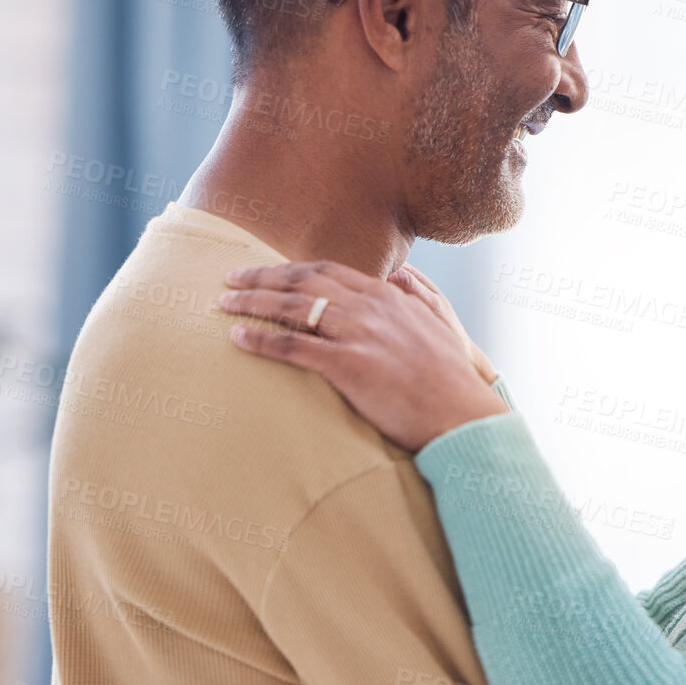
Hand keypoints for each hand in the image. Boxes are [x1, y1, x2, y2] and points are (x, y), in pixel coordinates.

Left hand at [220, 261, 508, 451]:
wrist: (462, 414)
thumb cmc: (451, 378)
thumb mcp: (439, 323)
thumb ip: (417, 295)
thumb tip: (399, 276)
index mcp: (388, 296)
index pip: (328, 271)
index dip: (291, 270)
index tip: (265, 272)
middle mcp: (370, 307)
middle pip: (302, 282)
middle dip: (261, 278)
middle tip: (229, 279)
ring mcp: (358, 335)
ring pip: (292, 308)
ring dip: (252, 302)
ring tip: (223, 304)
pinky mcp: (349, 366)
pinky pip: (294, 347)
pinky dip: (262, 340)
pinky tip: (238, 337)